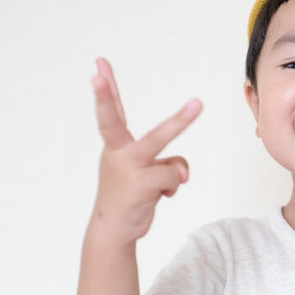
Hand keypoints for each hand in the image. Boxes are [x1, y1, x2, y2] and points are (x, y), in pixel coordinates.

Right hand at [90, 58, 201, 242]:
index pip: (111, 113)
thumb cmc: (129, 195)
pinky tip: (161, 195)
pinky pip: (174, 175)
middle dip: (106, 95)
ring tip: (198, 103)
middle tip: (96, 75)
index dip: (105, 88)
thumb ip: (166, 164)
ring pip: (160, 140)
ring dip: (181, 122)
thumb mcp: (146, 174)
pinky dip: (173, 185)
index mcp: (115, 146)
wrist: (113, 230)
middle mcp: (117, 153)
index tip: (99, 63)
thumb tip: (182, 173)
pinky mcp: (140, 185)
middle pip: (113, 120)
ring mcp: (127, 169)